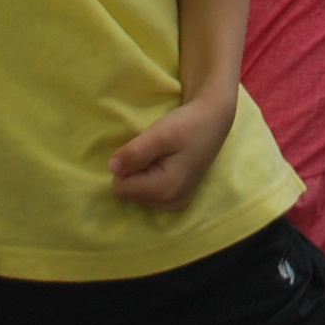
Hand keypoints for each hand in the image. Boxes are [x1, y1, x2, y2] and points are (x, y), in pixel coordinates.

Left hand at [108, 93, 235, 210]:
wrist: (213, 120)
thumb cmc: (187, 124)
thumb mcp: (159, 133)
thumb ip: (134, 152)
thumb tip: (111, 168)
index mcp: (165, 190)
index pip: (120, 188)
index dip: (128, 165)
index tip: (148, 150)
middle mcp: (170, 204)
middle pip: (129, 193)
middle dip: (136, 170)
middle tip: (157, 152)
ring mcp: (175, 205)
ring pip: (137, 194)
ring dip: (144, 174)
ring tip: (164, 156)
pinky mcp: (178, 201)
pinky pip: (148, 194)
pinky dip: (152, 178)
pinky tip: (168, 164)